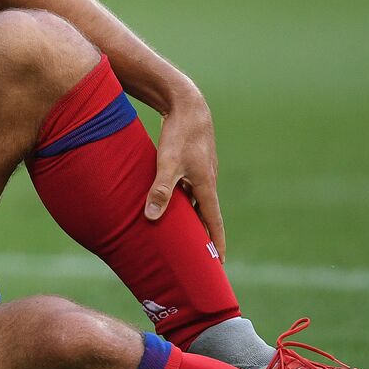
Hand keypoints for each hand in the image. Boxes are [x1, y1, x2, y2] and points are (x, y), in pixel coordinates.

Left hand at [144, 92, 226, 260]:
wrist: (188, 104)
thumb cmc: (179, 133)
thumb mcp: (167, 163)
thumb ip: (160, 190)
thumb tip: (150, 216)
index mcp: (205, 185)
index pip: (214, 222)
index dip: (216, 244)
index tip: (218, 264)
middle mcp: (207, 181)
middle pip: (206, 215)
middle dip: (204, 237)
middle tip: (201, 258)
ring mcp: (202, 172)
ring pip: (197, 202)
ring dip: (192, 219)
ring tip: (184, 236)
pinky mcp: (194, 163)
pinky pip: (190, 189)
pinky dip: (184, 202)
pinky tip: (172, 204)